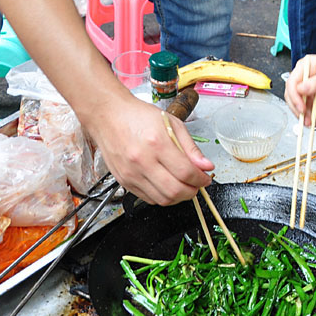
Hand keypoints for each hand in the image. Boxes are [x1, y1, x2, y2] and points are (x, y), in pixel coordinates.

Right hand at [83, 93, 213, 204]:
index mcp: (157, 144)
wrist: (108, 116)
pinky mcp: (123, 181)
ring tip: (184, 186)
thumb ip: (190, 147)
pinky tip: (167, 185)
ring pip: (161, 199)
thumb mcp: (172, 123)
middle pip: (174, 191)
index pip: (186, 172)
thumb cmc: (139, 116)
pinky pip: (147, 198)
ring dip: (178, 197)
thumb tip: (207, 166)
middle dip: (192, 192)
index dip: (201, 179)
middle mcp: (142, 161)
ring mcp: (131, 174)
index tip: (206, 178)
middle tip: (197, 185)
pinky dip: (162, 196)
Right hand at [285, 55, 315, 127]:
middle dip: (298, 109)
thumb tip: (302, 88)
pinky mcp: (310, 95)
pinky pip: (306, 108)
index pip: (292, 81)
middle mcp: (303, 74)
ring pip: (298, 104)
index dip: (294, 96)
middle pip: (291, 94)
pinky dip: (311, 116)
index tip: (302, 108)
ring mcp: (306, 85)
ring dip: (305, 116)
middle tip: (307, 120)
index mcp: (306, 65)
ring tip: (315, 123)